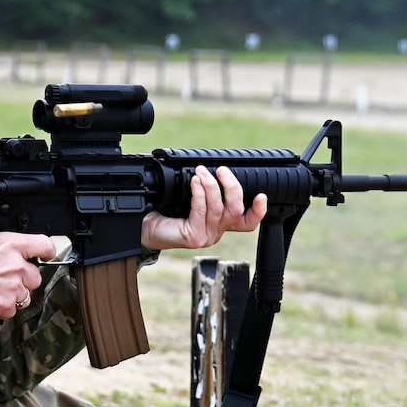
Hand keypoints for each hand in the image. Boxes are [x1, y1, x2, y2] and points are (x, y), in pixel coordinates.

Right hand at [0, 232, 56, 320]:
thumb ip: (6, 250)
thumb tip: (15, 256)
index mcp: (10, 244)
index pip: (44, 245)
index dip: (46, 252)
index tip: (45, 257)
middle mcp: (16, 264)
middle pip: (35, 276)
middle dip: (23, 281)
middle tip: (2, 280)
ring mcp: (14, 286)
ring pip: (25, 295)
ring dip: (13, 296)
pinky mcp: (8, 304)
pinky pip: (12, 309)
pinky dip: (2, 308)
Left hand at [140, 164, 265, 251]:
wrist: (144, 226)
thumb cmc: (167, 211)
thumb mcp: (192, 199)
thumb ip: (207, 191)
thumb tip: (214, 169)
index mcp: (221, 223)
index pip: (247, 222)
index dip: (258, 211)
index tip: (262, 195)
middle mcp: (216, 231)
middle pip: (236, 210)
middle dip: (232, 187)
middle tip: (222, 170)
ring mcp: (206, 236)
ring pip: (218, 208)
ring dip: (211, 185)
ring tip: (201, 172)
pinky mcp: (193, 237)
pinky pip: (201, 211)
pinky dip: (199, 193)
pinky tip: (194, 182)